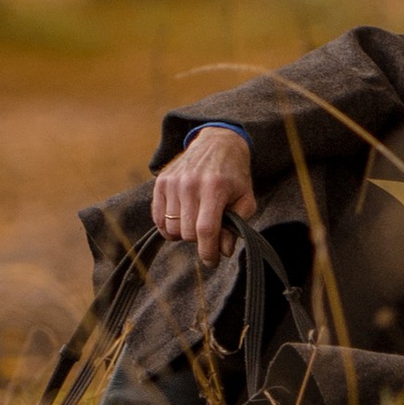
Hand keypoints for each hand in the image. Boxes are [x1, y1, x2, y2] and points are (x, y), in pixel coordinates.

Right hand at [150, 124, 255, 266]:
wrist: (217, 143)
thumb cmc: (234, 174)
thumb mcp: (245, 198)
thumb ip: (236, 226)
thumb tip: (224, 250)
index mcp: (214, 188)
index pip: (206, 230)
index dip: (208, 252)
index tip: (212, 261)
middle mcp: (190, 184)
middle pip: (187, 232)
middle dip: (199, 241)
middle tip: (209, 235)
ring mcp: (173, 182)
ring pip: (171, 228)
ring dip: (184, 234)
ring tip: (195, 224)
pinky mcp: (161, 182)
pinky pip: (158, 218)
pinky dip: (168, 227)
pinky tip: (181, 221)